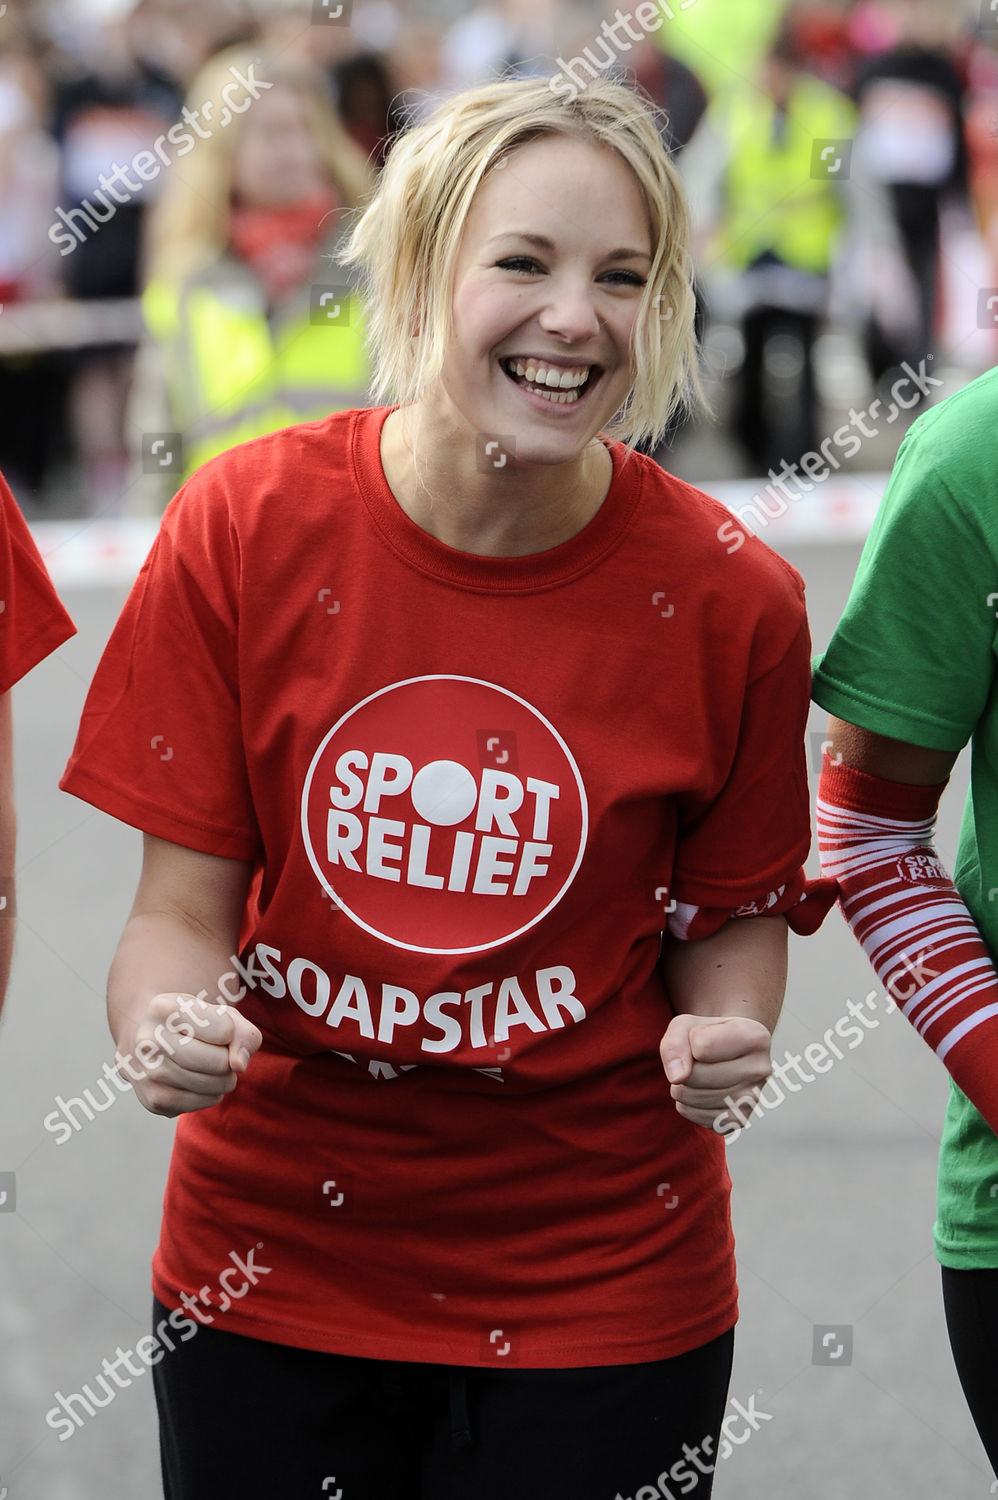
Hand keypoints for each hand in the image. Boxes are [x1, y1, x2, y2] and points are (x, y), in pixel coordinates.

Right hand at [122, 992, 262, 1117]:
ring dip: (222, 1079)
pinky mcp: (153, 1100)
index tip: (215, 1027)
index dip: (229, 1031)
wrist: (151, 1040)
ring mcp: (147, 1073)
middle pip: (219, 1063)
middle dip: (228, 1060)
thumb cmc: (193, 1024)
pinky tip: (196, 1080)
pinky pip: (203, 1103)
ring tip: (207, 1065)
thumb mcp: (221, 1015)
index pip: (224, 1030)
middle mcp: (149, 1040)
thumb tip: (239, 1064)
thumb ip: (243, 1033)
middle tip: (216, 1051)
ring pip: (214, 1086)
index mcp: (164, 1009)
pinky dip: (210, 1094)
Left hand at [659, 1013, 771, 1131]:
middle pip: (695, 1075)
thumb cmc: (706, 1035)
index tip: (704, 1037)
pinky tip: (703, 1091)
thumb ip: (675, 1042)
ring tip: (700, 1074)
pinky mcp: (739, 1121)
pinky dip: (688, 1104)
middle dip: (684, 1067)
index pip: (701, 1046)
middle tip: (697, 1060)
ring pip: (691, 1097)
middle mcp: (760, 1069)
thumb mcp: (686, 1026)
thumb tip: (677, 1077)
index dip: (690, 1040)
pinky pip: (693, 1115)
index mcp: (754, 1036)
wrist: (727, 1054)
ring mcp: (752, 1099)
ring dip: (683, 1086)